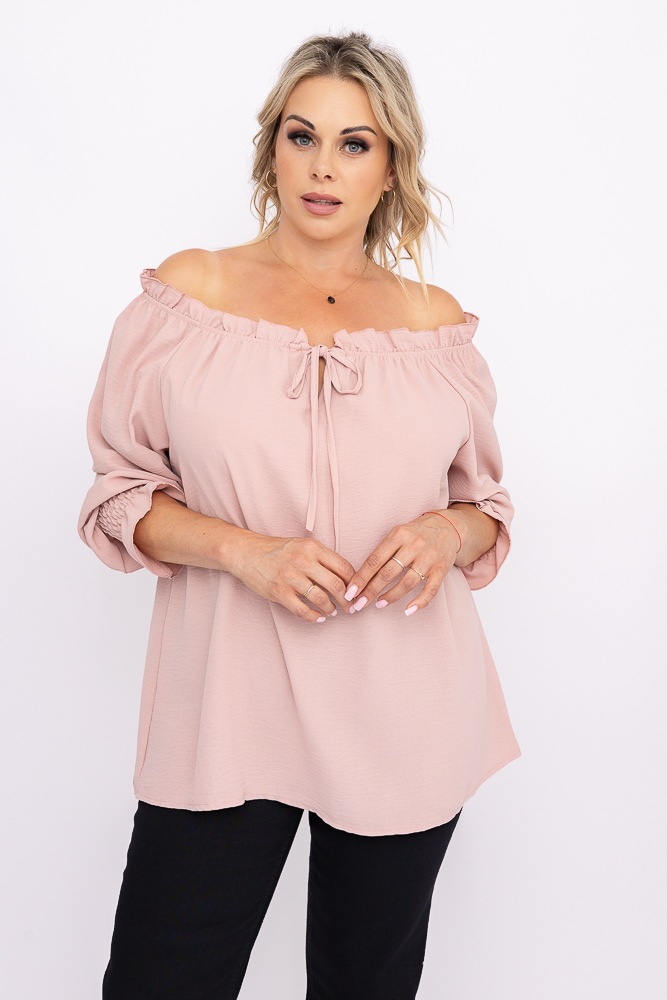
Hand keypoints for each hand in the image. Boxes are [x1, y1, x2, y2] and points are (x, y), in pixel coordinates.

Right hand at [226, 532, 357, 621]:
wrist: (247, 552)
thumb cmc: (277, 550)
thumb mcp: (302, 545)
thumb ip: (322, 558)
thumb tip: (346, 576)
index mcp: (312, 548)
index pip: (344, 567)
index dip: (355, 583)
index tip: (357, 592)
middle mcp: (303, 561)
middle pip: (337, 585)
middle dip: (347, 600)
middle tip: (350, 607)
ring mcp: (290, 577)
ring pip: (321, 599)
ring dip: (331, 609)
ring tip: (333, 612)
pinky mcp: (279, 592)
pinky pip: (302, 610)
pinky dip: (313, 617)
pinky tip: (318, 617)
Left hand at [342, 512, 466, 615]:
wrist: (450, 526)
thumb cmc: (417, 532)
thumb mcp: (399, 533)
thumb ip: (383, 551)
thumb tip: (361, 575)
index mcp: (398, 535)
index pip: (375, 560)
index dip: (361, 578)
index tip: (350, 592)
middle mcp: (413, 546)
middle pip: (388, 573)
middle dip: (371, 591)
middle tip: (359, 604)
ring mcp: (429, 558)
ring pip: (407, 582)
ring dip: (391, 596)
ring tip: (378, 605)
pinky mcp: (442, 569)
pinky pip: (430, 589)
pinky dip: (419, 602)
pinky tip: (407, 610)